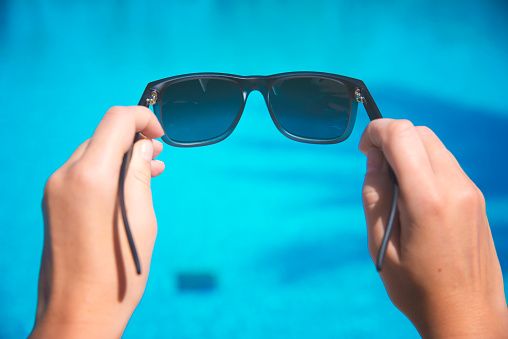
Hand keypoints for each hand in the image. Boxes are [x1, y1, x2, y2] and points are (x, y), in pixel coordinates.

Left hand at [30, 106, 164, 337]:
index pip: (116, 120)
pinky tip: (127, 186)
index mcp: (91, 177)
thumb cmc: (117, 273)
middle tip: (159, 155)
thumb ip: (140, 174)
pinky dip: (106, 172)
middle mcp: (66, 177)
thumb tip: (143, 147)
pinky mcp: (53, 204)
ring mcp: (55, 191)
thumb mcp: (141, 219)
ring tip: (150, 170)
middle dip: (133, 138)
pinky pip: (82, 174)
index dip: (143, 117)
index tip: (160, 134)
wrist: (77, 313)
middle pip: (103, 136)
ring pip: (92, 154)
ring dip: (121, 156)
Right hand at [359, 119, 507, 337]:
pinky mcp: (476, 199)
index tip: (362, 150)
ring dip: (408, 151)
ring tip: (393, 186)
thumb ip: (374, 195)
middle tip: (374, 168)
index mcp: (427, 200)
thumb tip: (374, 159)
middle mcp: (455, 188)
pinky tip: (413, 195)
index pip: (402, 135)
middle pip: (419, 133)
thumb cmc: (418, 288)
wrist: (467, 316)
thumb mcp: (380, 245)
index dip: (375, 132)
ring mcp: (470, 192)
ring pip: (434, 145)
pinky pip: (446, 164)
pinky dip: (424, 164)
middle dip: (390, 139)